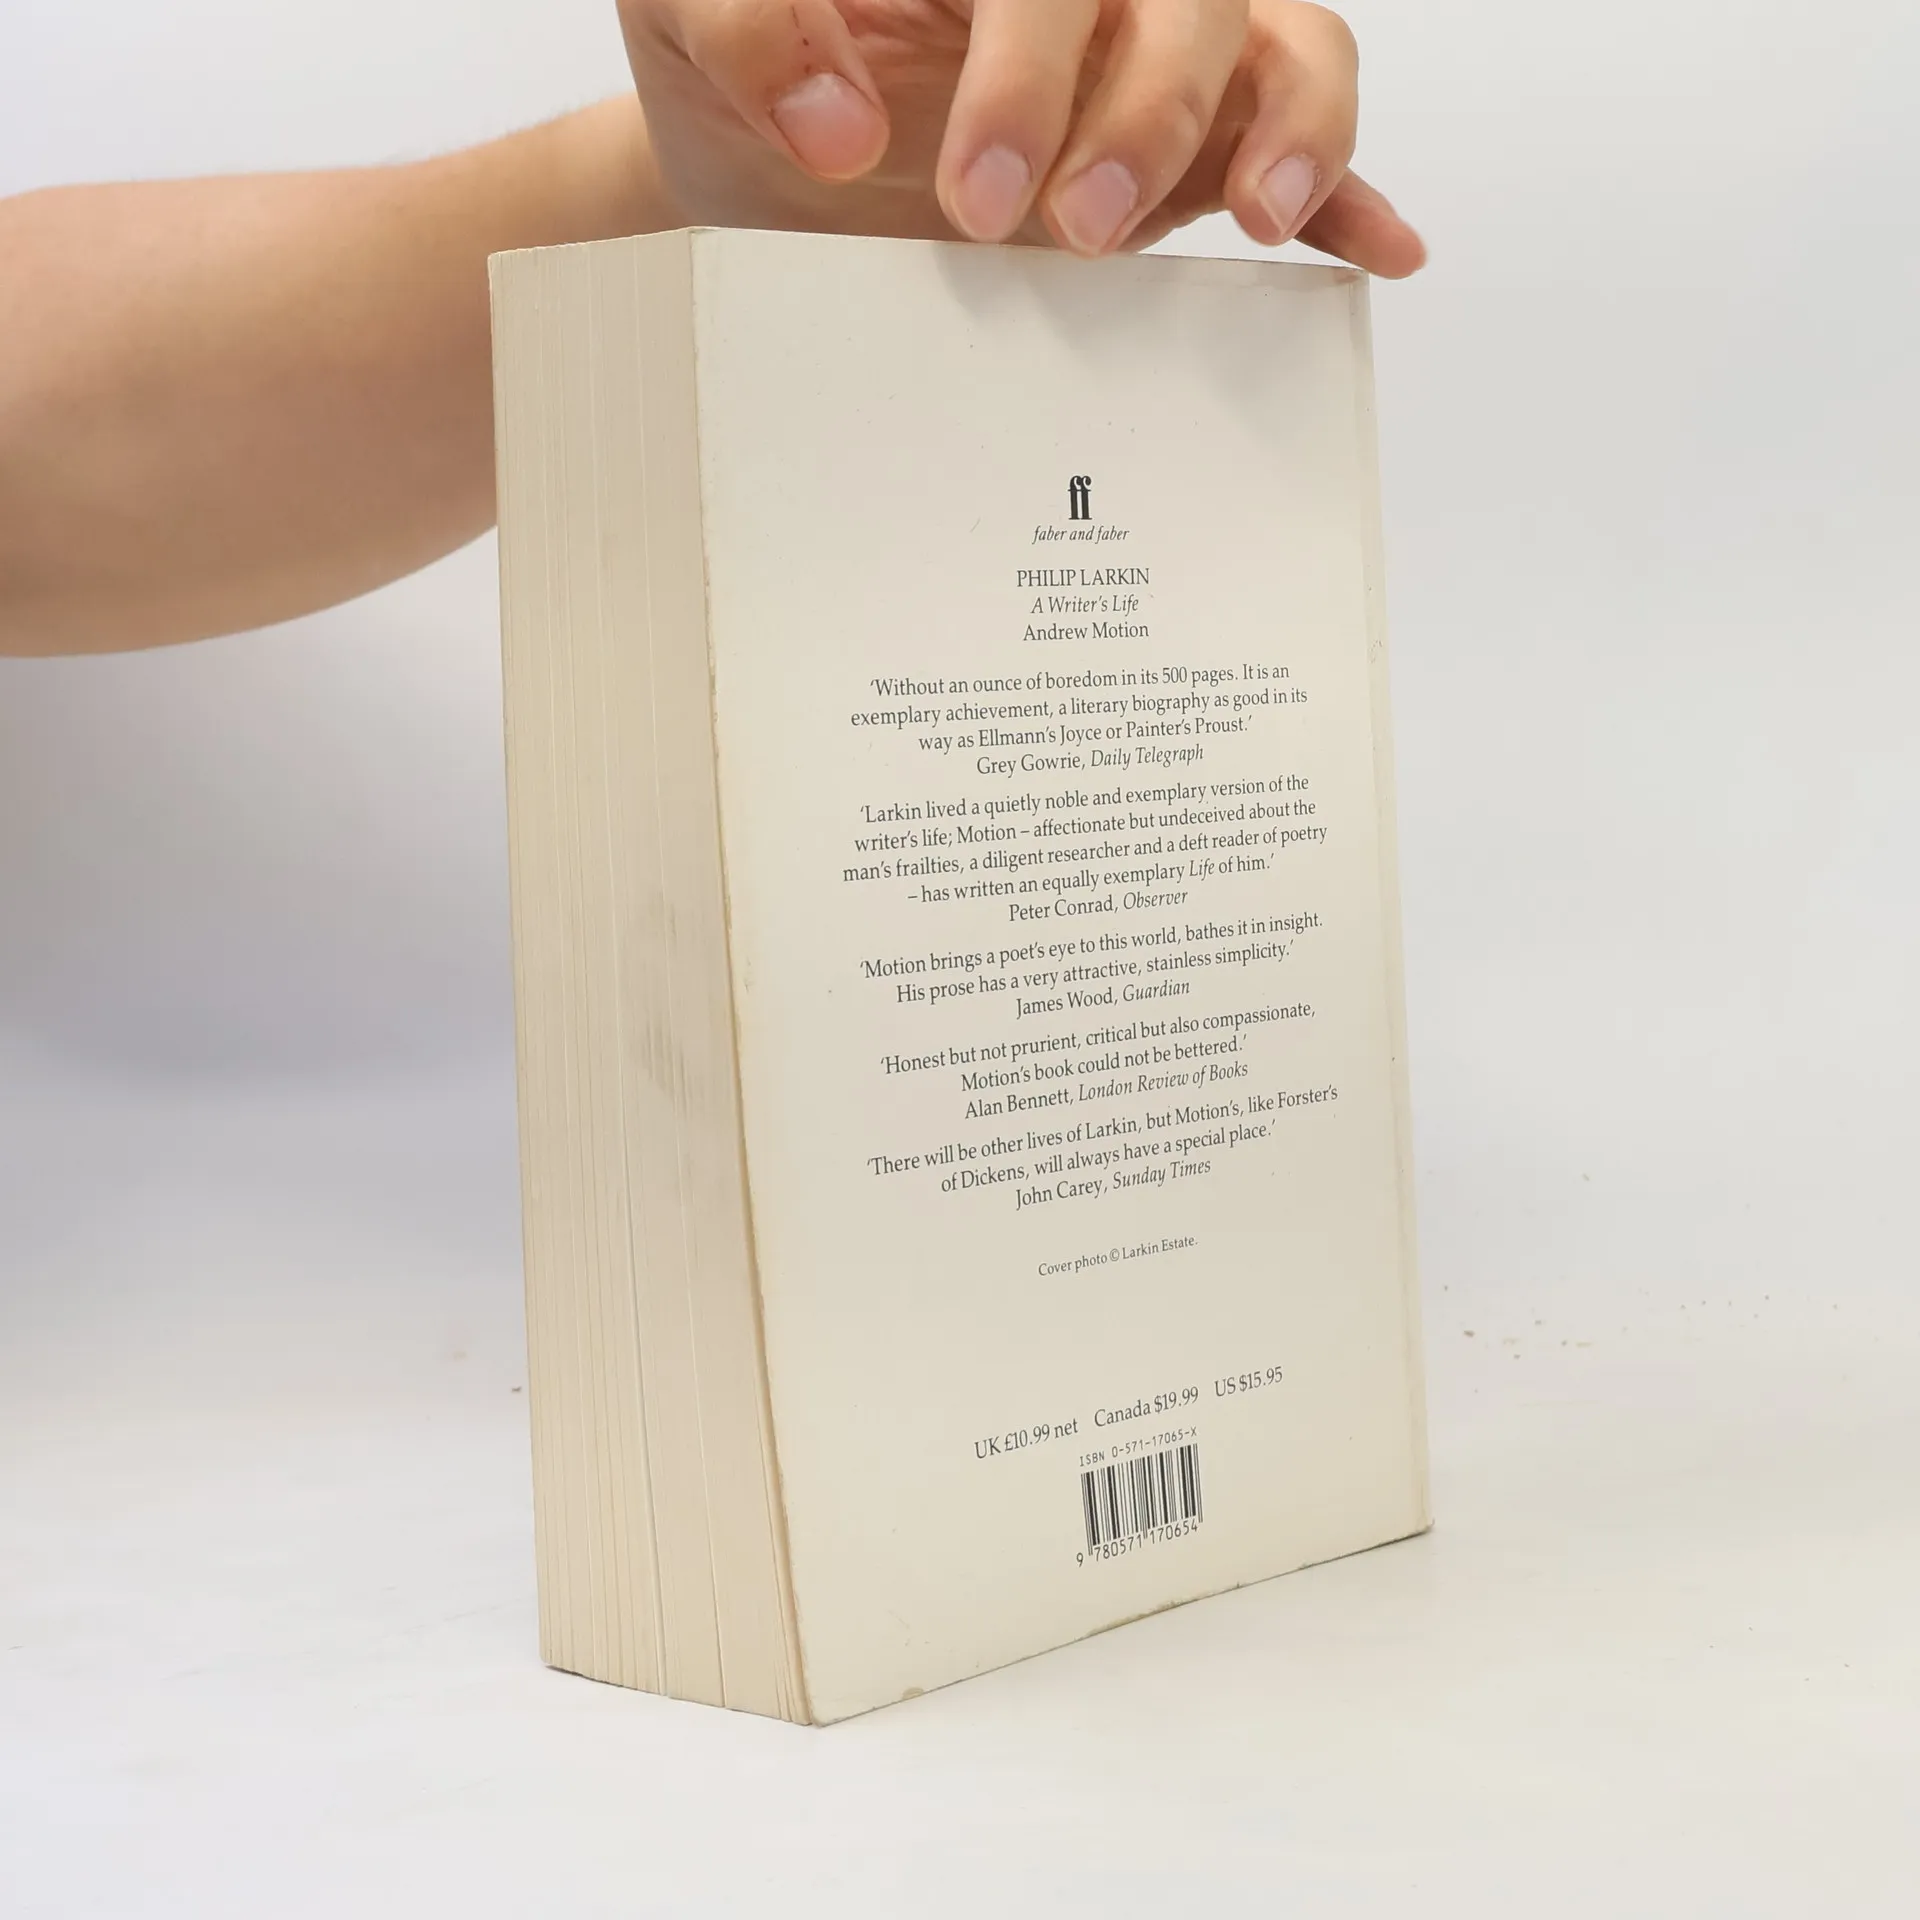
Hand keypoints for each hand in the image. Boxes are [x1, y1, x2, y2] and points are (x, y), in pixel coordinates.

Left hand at [617, 0, 1424, 275]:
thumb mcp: (684, 23)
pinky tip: (1379, 250)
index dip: (1034, 66)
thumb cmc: (740, 80)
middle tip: (1069, 232)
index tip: (971, 190)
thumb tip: (838, 128)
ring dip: (1280, 130)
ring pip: (1280, 41)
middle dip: (1145, 114)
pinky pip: (1299, 142)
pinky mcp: (1191, 148)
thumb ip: (742, 26)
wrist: (761, 173)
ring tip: (1247, 222)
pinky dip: (1343, 193)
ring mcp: (1156, 54)